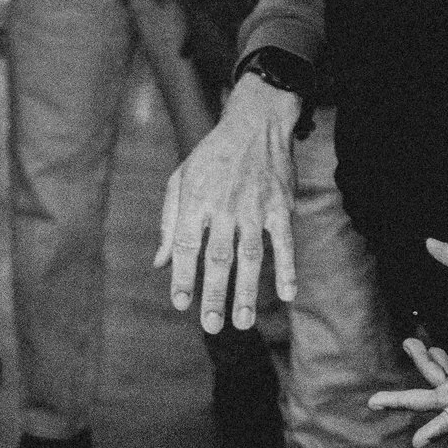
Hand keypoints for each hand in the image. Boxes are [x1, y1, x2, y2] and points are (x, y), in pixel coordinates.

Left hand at [154, 72, 300, 331]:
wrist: (257, 121)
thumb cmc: (213, 154)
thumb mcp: (181, 178)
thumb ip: (169, 222)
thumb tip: (159, 262)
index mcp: (195, 199)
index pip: (185, 244)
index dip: (182, 275)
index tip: (181, 303)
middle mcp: (224, 205)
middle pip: (217, 257)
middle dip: (214, 293)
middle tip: (212, 326)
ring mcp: (255, 206)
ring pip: (250, 255)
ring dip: (247, 291)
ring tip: (243, 321)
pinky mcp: (280, 206)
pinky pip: (285, 242)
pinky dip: (287, 267)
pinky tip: (288, 293)